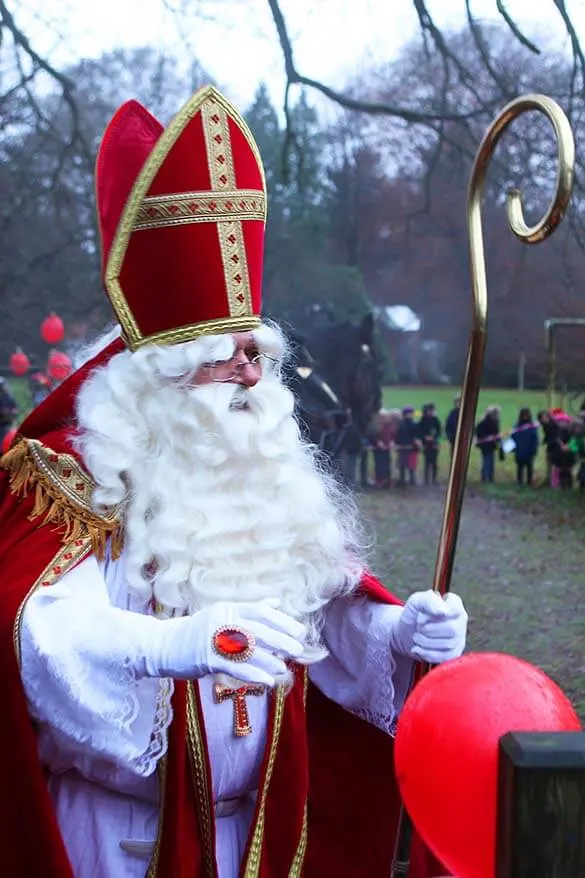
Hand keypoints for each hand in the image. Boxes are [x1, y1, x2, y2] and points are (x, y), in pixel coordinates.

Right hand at [139, 600, 305, 687]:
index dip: (282, 620)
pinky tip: (268, 681)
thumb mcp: (222, 615)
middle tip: (298, 649)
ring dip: (269, 659)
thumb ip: (249, 610)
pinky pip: (234, 667)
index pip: (260, 611)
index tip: (300, 630)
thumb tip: (275, 602)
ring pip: (247, 649)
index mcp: (228, 608)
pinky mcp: (205, 659)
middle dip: (280, 639)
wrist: (162, 645)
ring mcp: (213, 639)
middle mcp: (222, 621)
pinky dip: (253, 674)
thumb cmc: (197, 631)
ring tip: (284, 668)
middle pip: (257, 629)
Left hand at [389, 590, 466, 663]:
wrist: (406, 632)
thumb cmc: (414, 614)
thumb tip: (443, 612)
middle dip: (429, 630)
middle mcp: (461, 620)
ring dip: (426, 642)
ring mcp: (460, 638)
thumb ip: (428, 601)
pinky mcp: (454, 653)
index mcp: (454, 604)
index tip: (420, 617)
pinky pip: (445, 657)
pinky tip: (418, 648)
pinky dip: (427, 653)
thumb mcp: (416, 602)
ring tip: (416, 637)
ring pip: (449, 644)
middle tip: (418, 627)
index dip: (435, 616)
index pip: (456, 610)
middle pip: (453, 629)